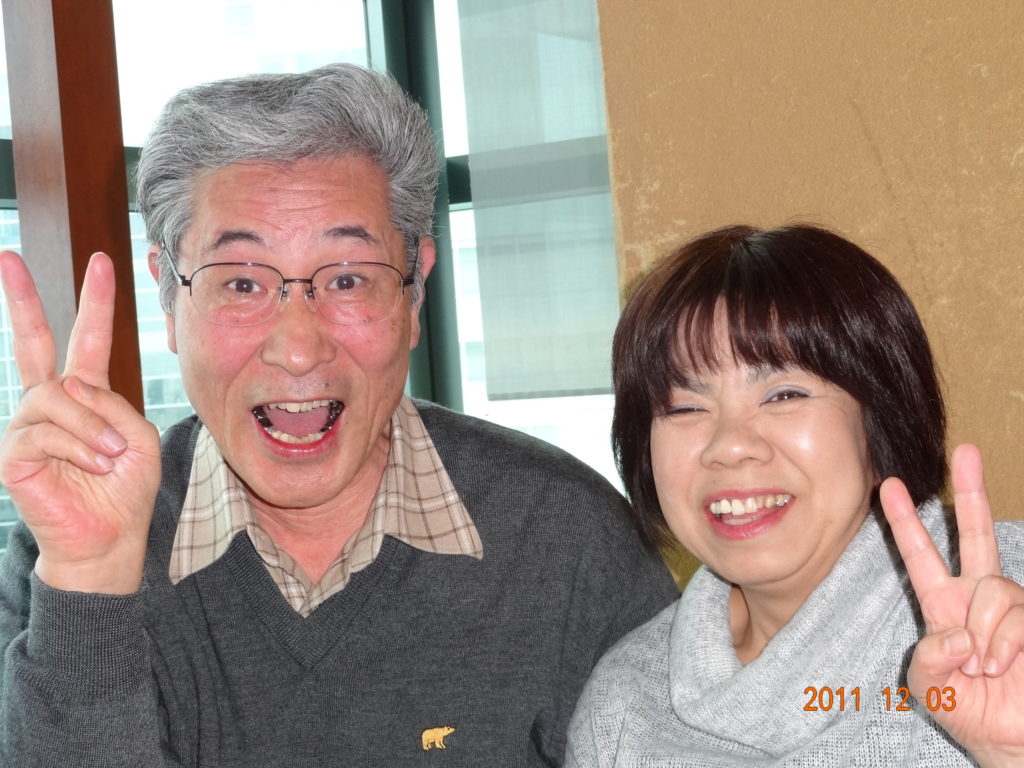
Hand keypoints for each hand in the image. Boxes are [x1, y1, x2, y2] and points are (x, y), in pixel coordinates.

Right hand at [0, 251, 160, 593]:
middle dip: (21, 298)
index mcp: (87, 395)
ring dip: (91, 427)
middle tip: (6, 256)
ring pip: (56, 397)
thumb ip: (112, 405)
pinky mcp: (14, 453)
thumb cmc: (124, 489)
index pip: (87, 340)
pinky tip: (93, 465)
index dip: (95, 302)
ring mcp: (28, 425)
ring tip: (109, 456)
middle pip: (34, 341)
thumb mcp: (136, 438)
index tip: (102, 262)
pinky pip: (46, 431)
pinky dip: (79, 447)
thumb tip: (70, 386)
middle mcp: (52, 403)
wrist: (108, 537)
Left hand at [880, 444, 1023, 766]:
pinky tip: (1001, 665)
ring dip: (983, 634)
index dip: (904, 521)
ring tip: (983, 666)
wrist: (1011, 740)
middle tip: (965, 450)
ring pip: (993, 588)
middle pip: (974, 534)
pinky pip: (1015, 614)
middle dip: (971, 491)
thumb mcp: (929, 688)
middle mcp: (977, 596)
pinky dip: (1003, 644)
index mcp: (943, 605)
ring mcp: (1010, 606)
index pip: (920, 554)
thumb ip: (929, 660)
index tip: (887, 485)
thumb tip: (955, 632)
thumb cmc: (969, 712)